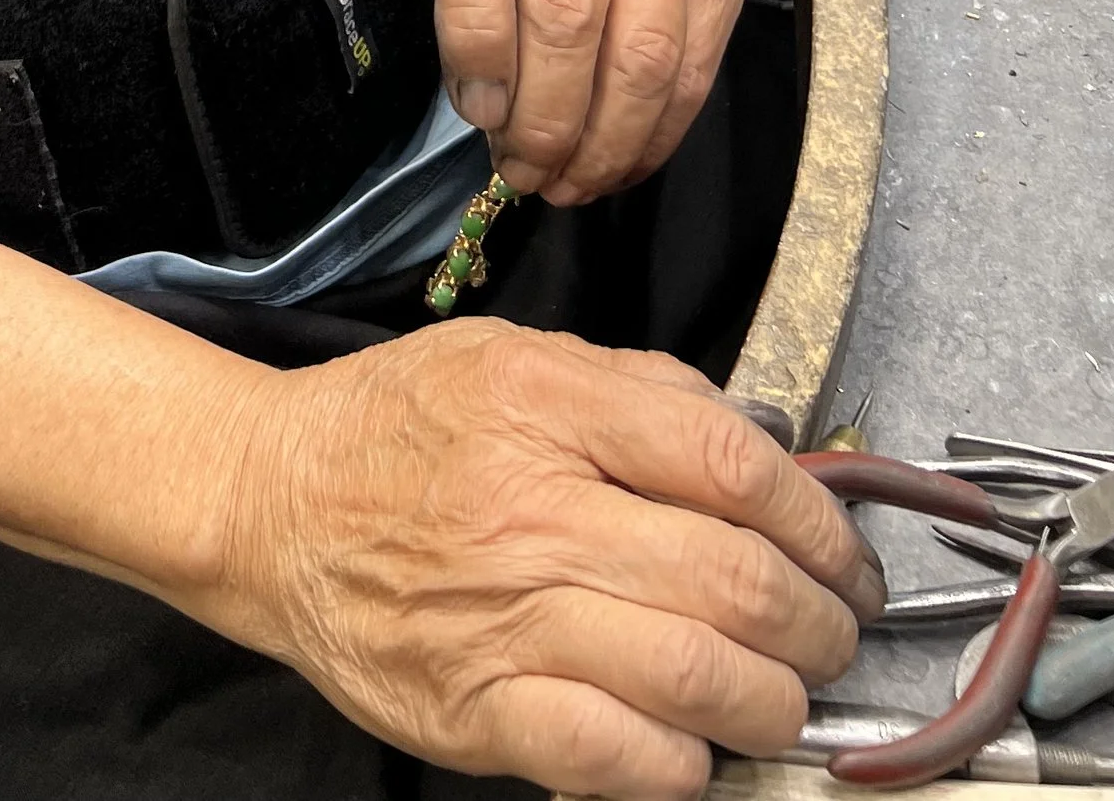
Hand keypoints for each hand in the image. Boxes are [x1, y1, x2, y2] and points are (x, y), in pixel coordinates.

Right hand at [212, 321, 878, 798]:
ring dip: (773, 702)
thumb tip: (764, 442)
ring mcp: (506, 617)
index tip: (844, 556)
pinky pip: (624, 759)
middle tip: (831, 635)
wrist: (269, 505)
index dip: (822, 521)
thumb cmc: (395, 427)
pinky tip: (690, 742)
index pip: (734, 464)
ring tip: (778, 695)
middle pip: (738, 581)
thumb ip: (638, 385)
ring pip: (699, 680)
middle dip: (820, 625)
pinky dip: (684, 763)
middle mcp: (533, 508)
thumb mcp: (512, 353)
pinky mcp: (480, 711)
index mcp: (548, 403)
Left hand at [426, 0, 749, 205]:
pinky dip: (656, 133)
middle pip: (566, 9)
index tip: (475, 105)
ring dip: (601, 140)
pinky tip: (620, 161)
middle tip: (518, 166)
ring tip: (565, 181)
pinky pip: (694, 66)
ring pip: (642, 52)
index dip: (472, 36)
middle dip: (540, 115)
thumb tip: (484, 99)